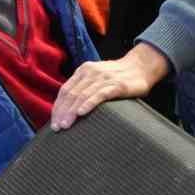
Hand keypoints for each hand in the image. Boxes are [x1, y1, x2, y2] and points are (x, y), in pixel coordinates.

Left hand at [50, 44, 170, 130]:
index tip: (53, 122)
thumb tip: (69, 109)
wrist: (140, 67)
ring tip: (66, 125)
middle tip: (57, 128)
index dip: (58, 107)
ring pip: (82, 95)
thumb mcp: (97, 78)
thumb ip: (84, 88)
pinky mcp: (116, 85)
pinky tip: (81, 113)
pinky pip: (99, 94)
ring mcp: (103, 78)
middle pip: (71, 94)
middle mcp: (91, 72)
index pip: (65, 90)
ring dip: (72, 111)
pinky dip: (88, 104)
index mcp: (84, 71)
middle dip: (62, 112)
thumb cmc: (118, 77)